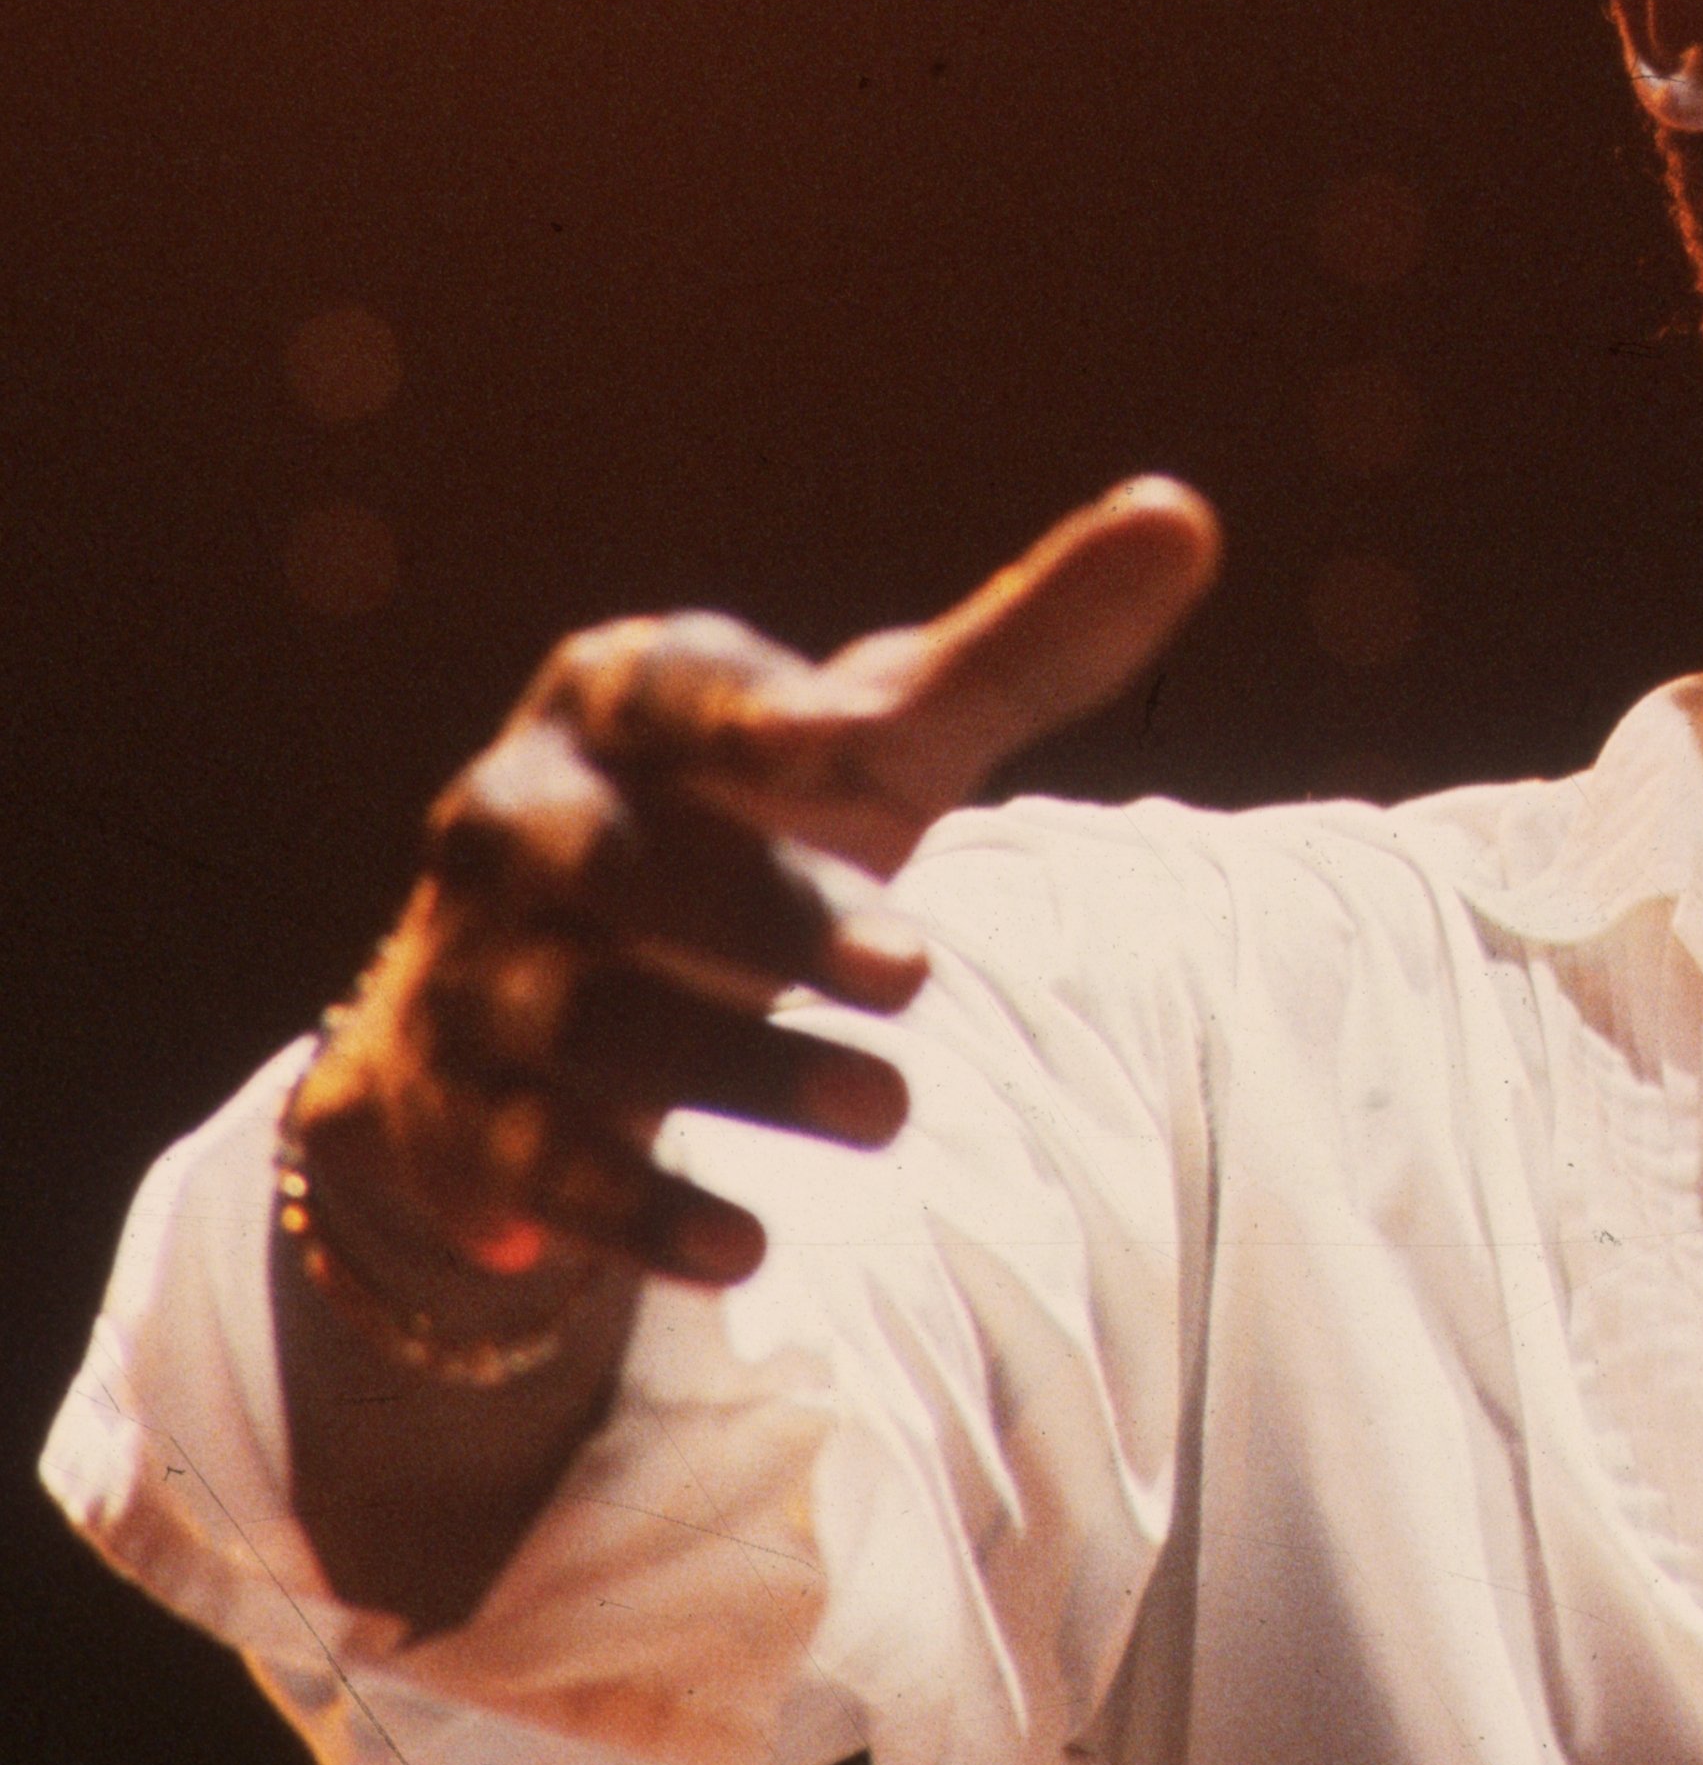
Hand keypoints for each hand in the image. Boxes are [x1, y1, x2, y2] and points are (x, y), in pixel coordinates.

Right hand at [285, 479, 1218, 1299]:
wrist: (535, 986)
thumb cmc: (745, 821)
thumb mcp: (873, 740)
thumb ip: (1022, 644)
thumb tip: (1185, 514)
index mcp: (620, 700)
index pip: (672, 688)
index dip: (749, 711)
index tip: (851, 738)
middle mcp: (519, 818)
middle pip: (624, 861)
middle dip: (769, 915)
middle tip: (923, 974)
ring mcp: (475, 964)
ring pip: (587, 1017)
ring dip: (739, 1071)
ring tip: (894, 1118)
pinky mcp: (457, 1107)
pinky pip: (531, 1163)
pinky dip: (630, 1209)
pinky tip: (744, 1250)